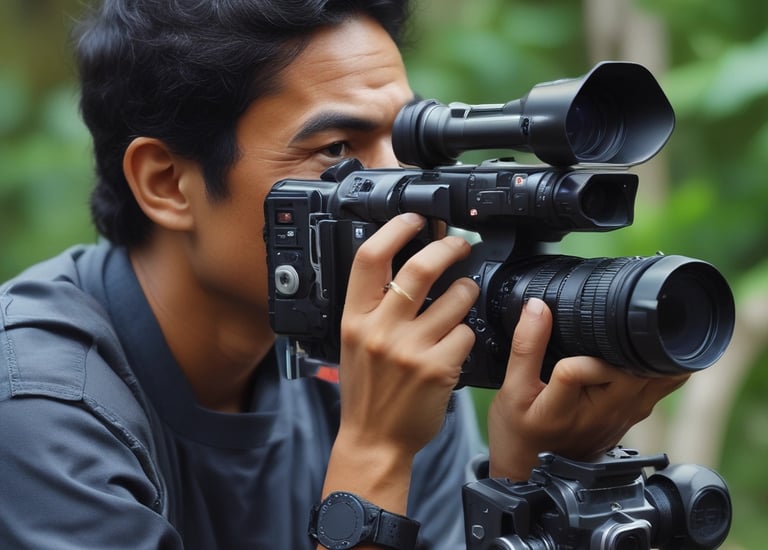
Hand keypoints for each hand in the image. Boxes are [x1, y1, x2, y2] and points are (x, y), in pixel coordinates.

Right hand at [322, 213, 478, 511]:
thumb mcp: (354, 342)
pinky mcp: (438, 369)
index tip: (415, 219)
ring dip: (467, 290)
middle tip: (461, 246)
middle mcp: (380, 330)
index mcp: (355, 319)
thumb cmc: (366, 391)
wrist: (373, 440)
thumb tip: (403, 266)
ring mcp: (410, 350)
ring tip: (465, 294)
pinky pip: (466, 333)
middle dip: (448, 248)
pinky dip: (467, 332)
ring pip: (455, 298)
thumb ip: (373, 307)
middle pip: (420, 268)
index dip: (396, 229)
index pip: (370, 257)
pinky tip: (458, 341)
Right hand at [487, 297, 688, 479]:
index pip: (584, 369)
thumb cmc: (519, 435)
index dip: (581, 346)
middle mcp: (603, 415)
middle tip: (612, 321)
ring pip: (657, 379)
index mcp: (566, 409)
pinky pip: (657, 387)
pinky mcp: (632, 417)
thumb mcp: (511, 390)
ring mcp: (623, 418)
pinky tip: (644, 349)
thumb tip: (537, 307)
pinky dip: (658, 365)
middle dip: (627, 343)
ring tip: (634, 330)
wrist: (532, 475)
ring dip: (650, 353)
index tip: (568, 328)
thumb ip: (525, 348)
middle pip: (634, 370)